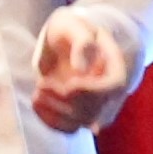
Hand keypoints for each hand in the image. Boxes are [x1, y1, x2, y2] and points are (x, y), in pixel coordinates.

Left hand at [26, 8, 134, 132]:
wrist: (63, 41)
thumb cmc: (70, 29)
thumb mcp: (75, 26)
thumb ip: (82, 42)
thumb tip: (82, 69)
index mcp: (115, 67)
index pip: (114, 87)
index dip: (92, 92)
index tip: (69, 86)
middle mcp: (109, 91)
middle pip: (94, 109)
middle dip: (65, 100)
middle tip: (42, 85)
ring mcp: (94, 105)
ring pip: (79, 122)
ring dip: (54, 113)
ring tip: (36, 94)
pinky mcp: (77, 114)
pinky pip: (68, 128)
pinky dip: (49, 121)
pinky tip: (37, 104)